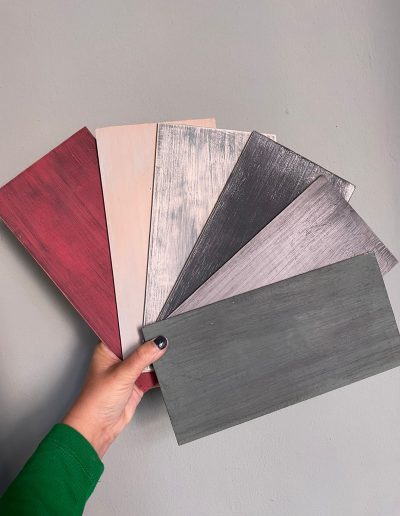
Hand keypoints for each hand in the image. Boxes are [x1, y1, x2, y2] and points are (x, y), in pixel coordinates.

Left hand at [63, 336, 167, 457]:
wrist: (97, 428)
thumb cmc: (96, 401)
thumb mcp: (122, 374)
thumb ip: (142, 357)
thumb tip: (158, 342)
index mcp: (107, 348)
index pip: (127, 331)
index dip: (141, 327)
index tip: (156, 322)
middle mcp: (117, 358)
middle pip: (139, 344)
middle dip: (152, 343)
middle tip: (165, 337)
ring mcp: (128, 371)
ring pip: (147, 359)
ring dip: (157, 358)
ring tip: (169, 351)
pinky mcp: (136, 384)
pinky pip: (152, 373)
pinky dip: (159, 372)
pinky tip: (167, 367)